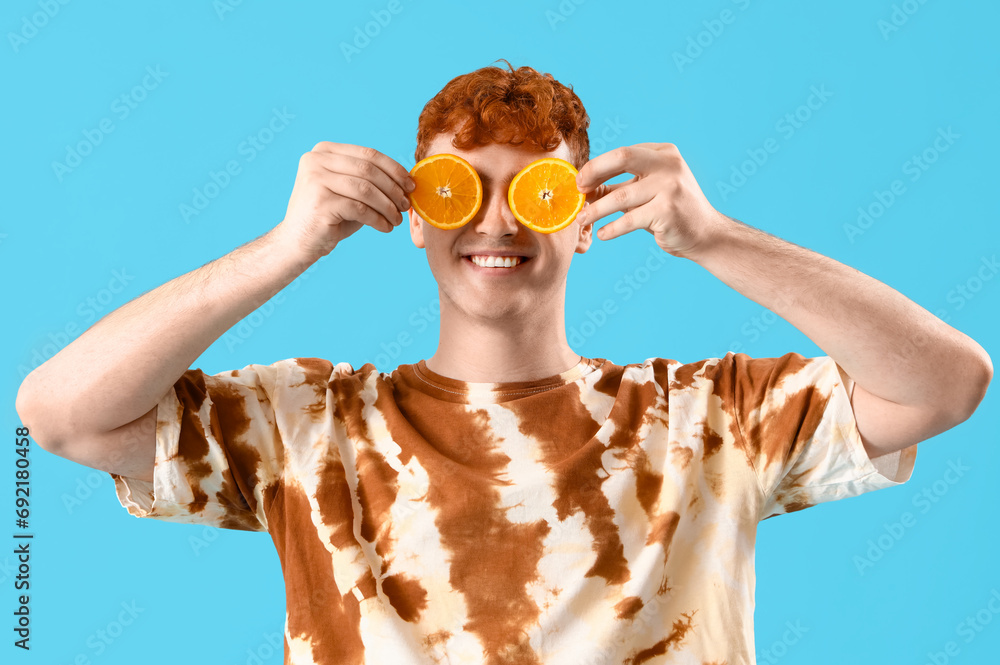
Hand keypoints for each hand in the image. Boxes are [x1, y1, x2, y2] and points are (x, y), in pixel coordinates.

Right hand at [275, 142, 414, 260]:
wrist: (298, 242)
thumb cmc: (330, 216)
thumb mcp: (350, 191)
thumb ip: (371, 179)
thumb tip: (408, 178)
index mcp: (324, 151)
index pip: (368, 154)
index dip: (394, 169)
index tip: (411, 185)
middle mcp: (316, 161)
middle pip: (369, 170)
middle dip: (393, 188)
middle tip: (406, 205)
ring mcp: (315, 180)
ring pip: (366, 189)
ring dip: (388, 206)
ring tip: (396, 219)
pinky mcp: (320, 202)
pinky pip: (360, 209)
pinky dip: (378, 219)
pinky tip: (385, 227)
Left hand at [574, 143, 727, 259]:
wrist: (705, 234)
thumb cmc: (669, 211)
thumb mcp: (645, 192)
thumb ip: (618, 187)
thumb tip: (583, 188)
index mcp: (663, 153)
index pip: (622, 152)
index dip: (596, 166)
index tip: (580, 181)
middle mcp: (669, 164)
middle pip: (622, 157)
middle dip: (593, 172)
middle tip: (577, 192)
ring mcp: (671, 187)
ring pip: (621, 196)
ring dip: (596, 210)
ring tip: (581, 220)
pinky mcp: (668, 211)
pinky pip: (630, 220)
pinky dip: (612, 228)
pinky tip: (603, 234)